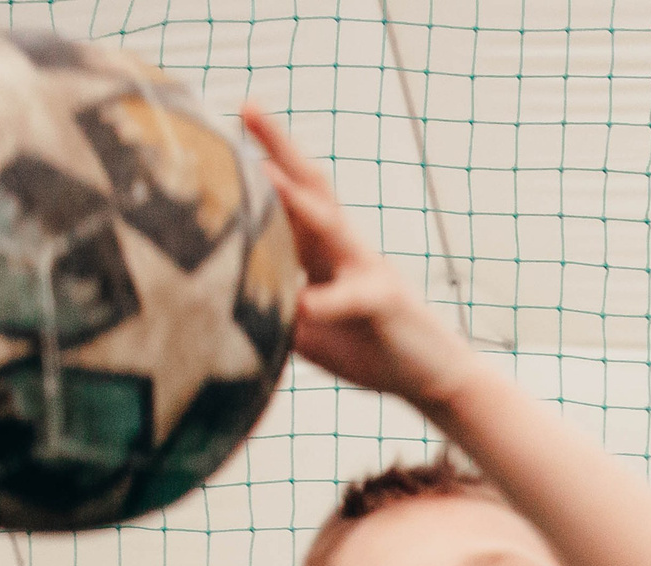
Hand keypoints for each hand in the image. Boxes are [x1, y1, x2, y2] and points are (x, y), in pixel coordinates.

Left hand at [241, 106, 480, 413]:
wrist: (435, 376)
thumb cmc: (369, 348)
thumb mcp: (308, 332)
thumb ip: (272, 311)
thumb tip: (216, 310)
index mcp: (322, 252)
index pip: (286, 198)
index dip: (255, 162)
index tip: (216, 126)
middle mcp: (345, 249)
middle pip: (311, 186)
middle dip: (279, 145)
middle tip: (247, 105)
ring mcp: (368, 269)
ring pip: (331, 224)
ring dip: (299, 198)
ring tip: (266, 173)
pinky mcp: (387, 301)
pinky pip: (353, 297)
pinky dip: (327, 301)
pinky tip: (303, 305)